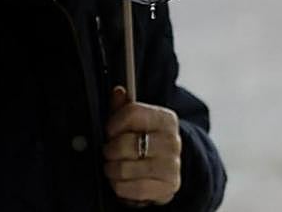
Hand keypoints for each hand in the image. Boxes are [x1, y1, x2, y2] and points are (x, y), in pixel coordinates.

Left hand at [104, 86, 181, 205]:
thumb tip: (118, 92)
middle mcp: (172, 141)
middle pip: (125, 143)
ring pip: (124, 168)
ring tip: (114, 167)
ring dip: (112, 170)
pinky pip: (131, 189)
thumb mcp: (136, 123)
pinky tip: (122, 181)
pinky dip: (120, 186)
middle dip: (110, 150)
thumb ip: (123, 107)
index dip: (113, 123)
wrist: (166, 170)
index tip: (110, 131)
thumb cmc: (146, 143)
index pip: (132, 113)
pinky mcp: (167, 188)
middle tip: (110, 152)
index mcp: (166, 119)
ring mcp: (172, 166)